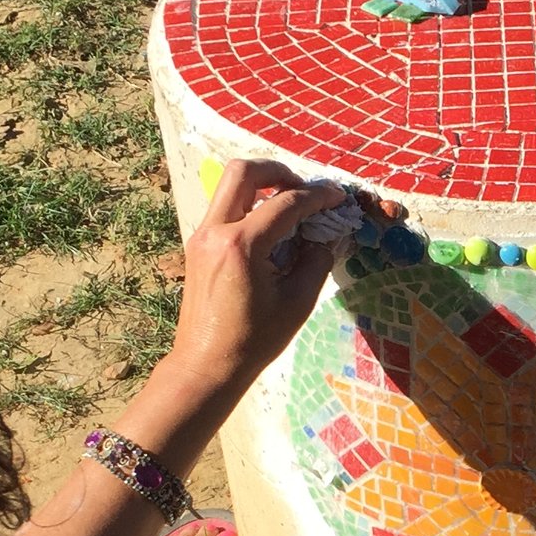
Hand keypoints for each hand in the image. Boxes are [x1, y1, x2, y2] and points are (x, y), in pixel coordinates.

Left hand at [171, 158, 349, 394]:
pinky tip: (271, 231)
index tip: (337, 197)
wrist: (207, 364)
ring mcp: (202, 236)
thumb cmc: (254, 340)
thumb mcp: (298, 302)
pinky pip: (225, 208)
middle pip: (244, 171)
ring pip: (231, 186)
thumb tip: (324, 236)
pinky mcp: (198, 245)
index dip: (318, 196)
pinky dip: (250, 206)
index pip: (286, 203)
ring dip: (263, 187)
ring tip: (289, 208)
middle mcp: (216, 231)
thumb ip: (315, 261)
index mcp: (242, 245)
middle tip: (303, 190)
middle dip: (279, 172)